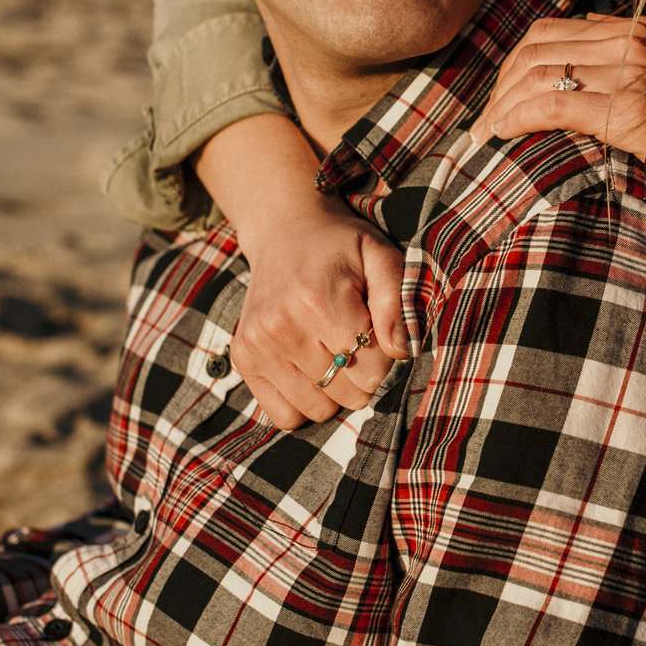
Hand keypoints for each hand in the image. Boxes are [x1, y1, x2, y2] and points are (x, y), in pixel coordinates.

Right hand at [194, 114, 408, 429]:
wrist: (284, 231)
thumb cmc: (341, 247)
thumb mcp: (380, 257)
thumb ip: (396, 303)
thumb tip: (402, 352)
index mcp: (318, 300)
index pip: (372, 370)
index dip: (384, 358)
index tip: (376, 332)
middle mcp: (281, 326)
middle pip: (347, 394)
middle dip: (362, 376)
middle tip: (356, 343)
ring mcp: (257, 344)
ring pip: (317, 409)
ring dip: (334, 392)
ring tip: (333, 354)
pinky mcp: (243, 357)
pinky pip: (283, 415)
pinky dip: (302, 403)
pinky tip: (309, 371)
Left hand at [472, 15, 645, 166]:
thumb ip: (631, 64)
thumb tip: (582, 56)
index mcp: (640, 31)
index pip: (555, 29)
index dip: (516, 60)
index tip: (502, 93)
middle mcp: (634, 42)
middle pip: (537, 47)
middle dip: (500, 83)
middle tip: (485, 118)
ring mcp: (631, 73)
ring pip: (537, 73)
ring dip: (501, 104)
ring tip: (485, 133)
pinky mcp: (627, 111)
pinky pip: (552, 103)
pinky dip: (517, 116)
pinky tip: (501, 133)